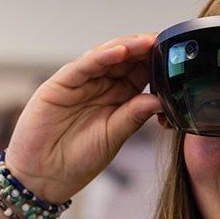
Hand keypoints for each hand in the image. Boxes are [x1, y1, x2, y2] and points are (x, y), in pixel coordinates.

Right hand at [4, 33, 160, 202]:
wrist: (44, 176)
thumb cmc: (78, 160)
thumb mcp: (113, 138)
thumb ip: (133, 117)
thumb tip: (159, 100)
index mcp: (117, 99)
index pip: (139, 73)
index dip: (156, 63)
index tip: (175, 57)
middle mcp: (100, 86)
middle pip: (125, 60)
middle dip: (145, 49)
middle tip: (166, 41)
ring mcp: (80, 83)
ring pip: (106, 56)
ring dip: (127, 47)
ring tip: (147, 42)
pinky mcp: (60, 84)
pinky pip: (83, 65)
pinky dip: (101, 56)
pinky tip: (119, 51)